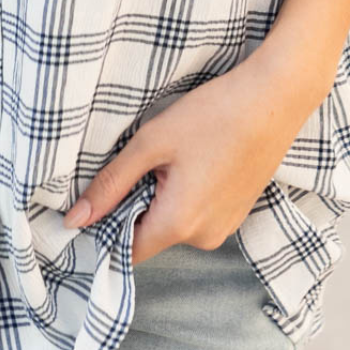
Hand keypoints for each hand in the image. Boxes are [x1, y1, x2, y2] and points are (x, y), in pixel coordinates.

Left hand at [61, 44, 327, 265]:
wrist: (274, 99)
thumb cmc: (212, 115)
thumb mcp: (151, 142)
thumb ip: (111, 184)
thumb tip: (75, 219)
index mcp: (179, 224)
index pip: (126, 251)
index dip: (105, 229)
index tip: (96, 199)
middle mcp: (204, 237)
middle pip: (150, 235)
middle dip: (135, 204)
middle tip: (138, 161)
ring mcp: (225, 227)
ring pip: (173, 223)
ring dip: (161, 197)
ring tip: (172, 154)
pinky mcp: (237, 212)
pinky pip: (197, 215)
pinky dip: (185, 194)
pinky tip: (194, 158)